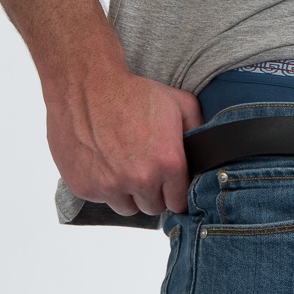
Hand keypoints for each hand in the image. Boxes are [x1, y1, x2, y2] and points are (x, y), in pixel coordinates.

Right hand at [44, 68, 202, 217]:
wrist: (87, 86)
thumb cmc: (132, 93)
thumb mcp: (179, 103)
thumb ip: (198, 130)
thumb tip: (207, 150)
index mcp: (168, 162)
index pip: (179, 201)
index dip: (175, 192)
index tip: (169, 184)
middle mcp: (141, 179)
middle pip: (154, 207)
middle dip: (153, 192)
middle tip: (146, 169)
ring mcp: (111, 186)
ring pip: (128, 207)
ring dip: (129, 193)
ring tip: (125, 166)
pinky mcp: (86, 187)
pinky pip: (102, 199)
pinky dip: (104, 186)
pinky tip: (105, 162)